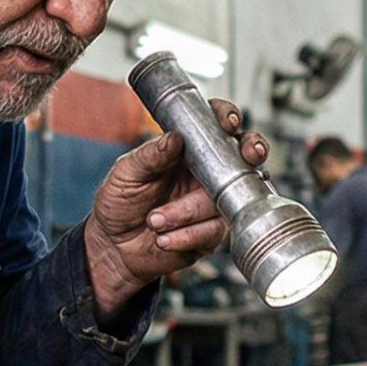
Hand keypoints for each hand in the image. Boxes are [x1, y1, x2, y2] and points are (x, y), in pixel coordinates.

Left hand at [82, 99, 267, 322]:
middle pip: (243, 157)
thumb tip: (174, 137)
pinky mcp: (212, 233)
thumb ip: (149, 156)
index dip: (227, 118)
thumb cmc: (120, 203)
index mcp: (186, 151)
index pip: (214, 125)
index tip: (228, 123)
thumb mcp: (125, 173)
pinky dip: (186, 236)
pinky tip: (163, 239)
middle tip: (248, 156)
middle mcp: (205, 175)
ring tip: (154, 221)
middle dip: (251, 152)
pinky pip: (212, 232)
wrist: (115, 247)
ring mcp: (212, 204)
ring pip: (220, 201)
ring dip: (185, 212)